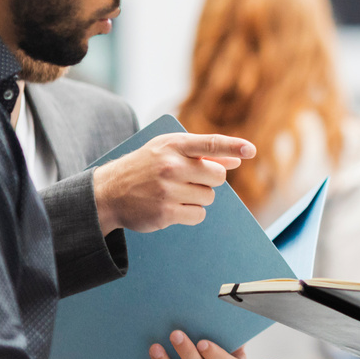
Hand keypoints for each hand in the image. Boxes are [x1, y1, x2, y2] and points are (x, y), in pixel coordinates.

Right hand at [93, 132, 256, 234]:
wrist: (109, 191)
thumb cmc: (146, 167)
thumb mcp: (169, 150)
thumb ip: (204, 153)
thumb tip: (237, 158)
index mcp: (173, 146)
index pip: (210, 143)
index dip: (233, 146)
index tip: (251, 150)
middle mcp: (171, 166)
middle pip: (217, 177)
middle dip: (209, 180)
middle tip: (190, 179)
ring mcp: (167, 190)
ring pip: (209, 197)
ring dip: (198, 198)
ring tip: (176, 192)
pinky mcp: (165, 212)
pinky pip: (198, 215)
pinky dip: (191, 213)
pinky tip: (173, 206)